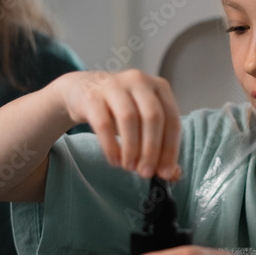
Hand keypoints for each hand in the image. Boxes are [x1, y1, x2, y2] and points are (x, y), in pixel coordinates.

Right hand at [61, 69, 180, 178]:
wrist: (83, 89)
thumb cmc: (120, 108)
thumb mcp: (142, 118)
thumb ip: (159, 143)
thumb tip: (172, 173)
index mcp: (159, 86)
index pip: (172, 119)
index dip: (170, 148)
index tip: (165, 172)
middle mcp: (139, 81)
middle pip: (153, 117)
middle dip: (152, 149)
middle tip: (146, 172)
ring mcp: (114, 85)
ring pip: (129, 118)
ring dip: (132, 148)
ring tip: (129, 167)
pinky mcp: (92, 96)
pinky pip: (103, 124)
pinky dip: (111, 146)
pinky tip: (114, 160)